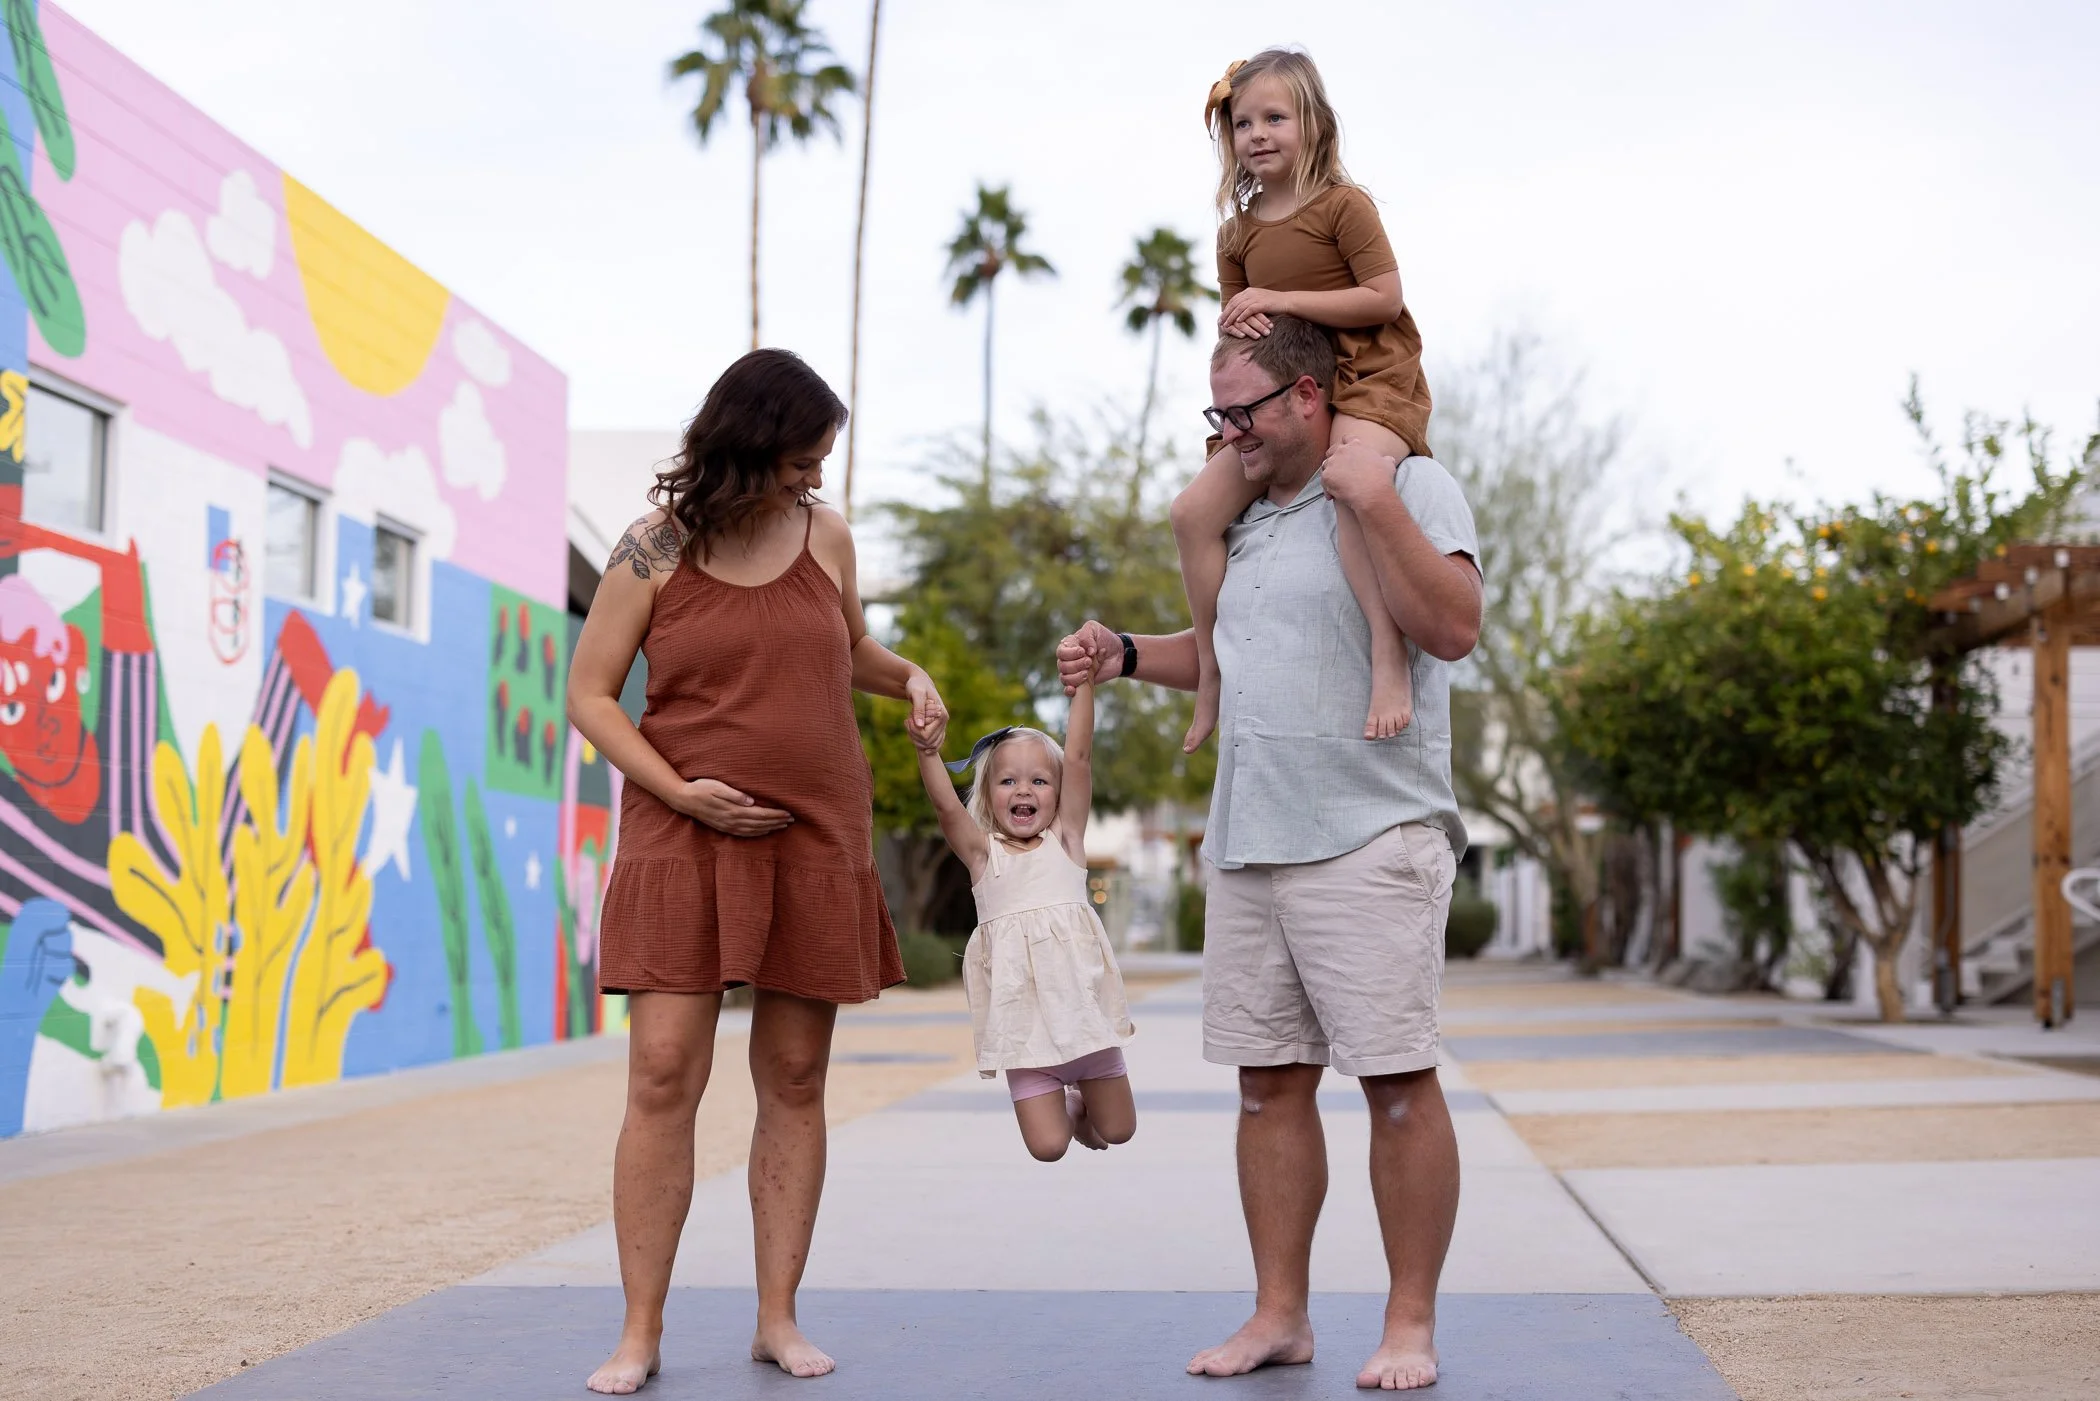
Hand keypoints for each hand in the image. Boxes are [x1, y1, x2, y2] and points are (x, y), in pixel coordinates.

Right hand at [672, 778, 793, 835]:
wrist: (684, 799)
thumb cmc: (701, 788)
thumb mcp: (717, 787)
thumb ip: (734, 794)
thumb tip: (750, 801)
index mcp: (733, 810)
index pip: (761, 815)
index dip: (776, 815)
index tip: (789, 813)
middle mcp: (732, 821)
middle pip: (760, 824)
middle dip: (777, 822)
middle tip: (792, 819)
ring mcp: (728, 826)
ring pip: (754, 830)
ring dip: (770, 828)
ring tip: (782, 825)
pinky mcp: (724, 828)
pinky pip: (745, 834)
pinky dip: (757, 833)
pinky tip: (764, 831)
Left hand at [904, 669, 948, 752]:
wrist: (919, 682)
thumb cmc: (917, 686)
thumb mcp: (916, 694)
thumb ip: (919, 709)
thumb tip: (920, 725)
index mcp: (942, 715)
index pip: (926, 735)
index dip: (913, 730)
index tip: (908, 718)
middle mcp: (944, 722)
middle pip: (928, 743)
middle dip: (914, 734)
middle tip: (908, 720)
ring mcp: (941, 726)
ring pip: (930, 746)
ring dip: (916, 738)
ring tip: (910, 723)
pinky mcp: (936, 728)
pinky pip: (932, 744)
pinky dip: (921, 742)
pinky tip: (912, 734)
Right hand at [1058, 621, 1122, 693]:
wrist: (1119, 654)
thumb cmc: (1105, 639)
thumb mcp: (1094, 629)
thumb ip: (1086, 635)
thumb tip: (1086, 651)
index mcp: (1069, 646)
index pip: (1061, 652)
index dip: (1070, 653)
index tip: (1083, 652)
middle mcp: (1068, 659)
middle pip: (1062, 666)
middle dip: (1076, 665)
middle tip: (1089, 662)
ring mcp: (1073, 672)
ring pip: (1065, 678)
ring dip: (1075, 677)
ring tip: (1087, 674)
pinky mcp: (1080, 683)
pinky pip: (1068, 690)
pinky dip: (1068, 690)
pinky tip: (1073, 689)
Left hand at [1219, 287, 1288, 338]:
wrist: (1287, 301)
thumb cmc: (1274, 304)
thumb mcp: (1259, 302)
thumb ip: (1250, 304)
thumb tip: (1240, 312)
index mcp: (1249, 291)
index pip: (1234, 300)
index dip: (1227, 309)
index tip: (1221, 317)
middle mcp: (1251, 292)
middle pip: (1234, 303)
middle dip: (1226, 313)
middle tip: (1220, 322)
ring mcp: (1256, 297)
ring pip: (1239, 307)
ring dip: (1232, 317)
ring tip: (1226, 325)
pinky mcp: (1261, 303)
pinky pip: (1248, 310)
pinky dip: (1242, 316)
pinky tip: (1237, 322)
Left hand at [1321, 438, 1400, 510]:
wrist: (1372, 492)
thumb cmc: (1382, 478)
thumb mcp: (1388, 464)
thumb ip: (1386, 459)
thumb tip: (1388, 459)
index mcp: (1356, 445)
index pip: (1347, 439)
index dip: (1345, 445)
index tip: (1346, 453)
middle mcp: (1342, 450)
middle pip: (1332, 450)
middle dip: (1333, 458)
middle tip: (1337, 470)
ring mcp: (1333, 462)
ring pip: (1326, 465)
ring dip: (1330, 474)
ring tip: (1336, 486)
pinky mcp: (1327, 475)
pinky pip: (1323, 481)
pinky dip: (1327, 489)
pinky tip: (1333, 497)